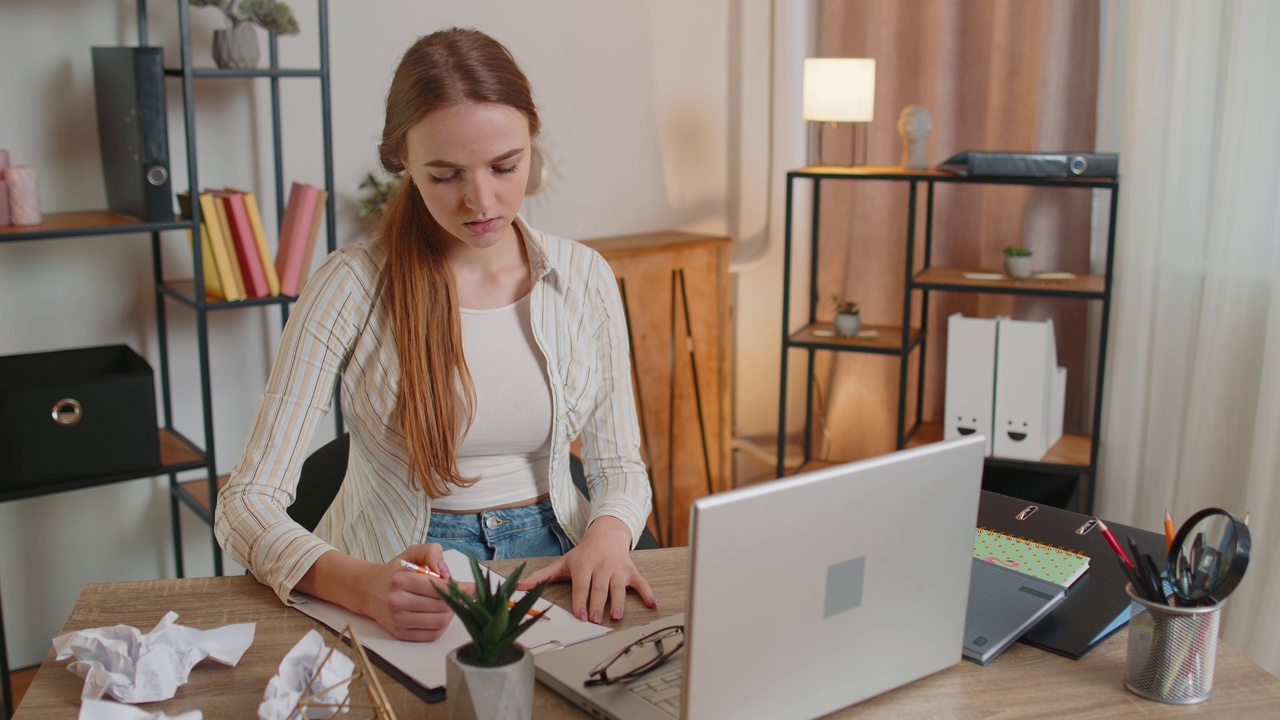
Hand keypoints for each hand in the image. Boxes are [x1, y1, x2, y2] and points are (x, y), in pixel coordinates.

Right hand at [300, 543, 473, 641]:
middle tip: (458, 595)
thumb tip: (444, 569)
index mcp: (402, 580)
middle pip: (443, 606)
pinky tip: (436, 614)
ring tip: (445, 603)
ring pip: (440, 621)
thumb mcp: (411, 553)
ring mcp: (398, 620)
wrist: (369, 590)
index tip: (476, 590)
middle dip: (456, 601)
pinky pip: (432, 634)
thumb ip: (430, 552)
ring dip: (449, 613)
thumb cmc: (395, 571)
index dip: (462, 589)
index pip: (440, 588)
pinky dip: (440, 625)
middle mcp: (398, 601)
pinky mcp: (400, 633)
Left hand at [518, 516, 657, 623]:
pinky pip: (641, 583)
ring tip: (617, 616)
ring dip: (619, 602)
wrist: (606, 534)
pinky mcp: (631, 571)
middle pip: (599, 588)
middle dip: (597, 604)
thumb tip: (519, 587)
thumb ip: (541, 577)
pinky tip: (653, 604)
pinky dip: (648, 593)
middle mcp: (601, 567)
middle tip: (595, 620)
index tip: (580, 615)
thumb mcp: (562, 563)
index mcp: (583, 566)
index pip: (581, 586)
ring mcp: (618, 569)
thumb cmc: (583, 554)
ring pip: (619, 587)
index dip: (580, 601)